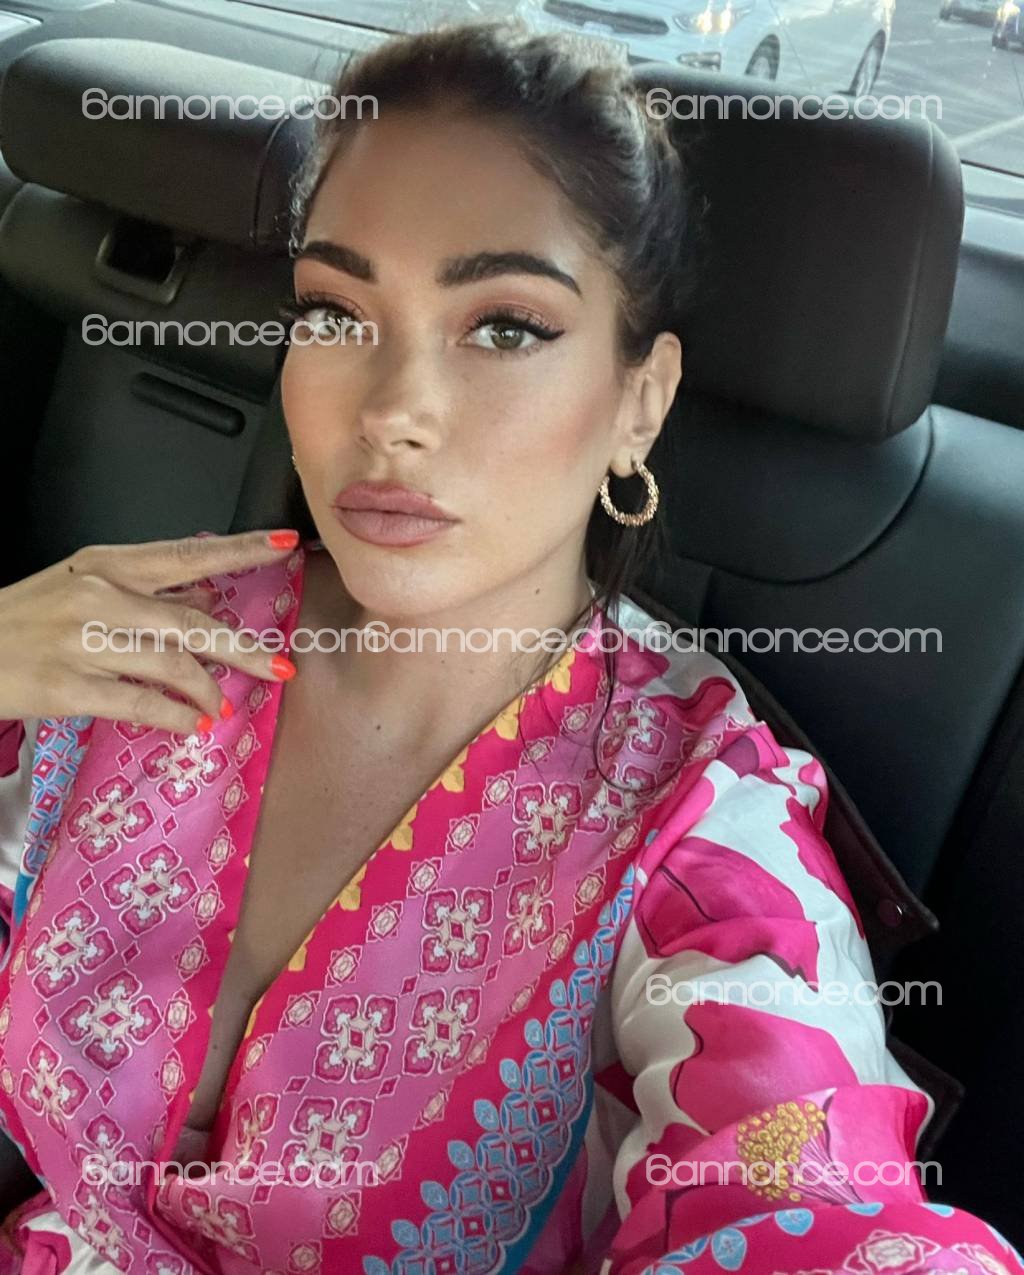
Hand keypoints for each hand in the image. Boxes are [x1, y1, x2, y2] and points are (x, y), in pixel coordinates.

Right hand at [0, 530, 301, 734]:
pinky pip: (140, 703)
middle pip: (190, 621)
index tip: (286, 543)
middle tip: (281, 666)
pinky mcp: (68, 686)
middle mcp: (99, 596)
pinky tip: (192, 725)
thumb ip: (149, 590)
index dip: (240, 550)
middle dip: (242, 648)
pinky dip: (175, 717)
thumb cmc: (28, 618)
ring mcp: (82, 641)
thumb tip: (210, 592)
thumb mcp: (86, 586)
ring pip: (170, 663)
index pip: (187, 554)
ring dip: (207, 690)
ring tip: (224, 705)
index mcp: (108, 564)